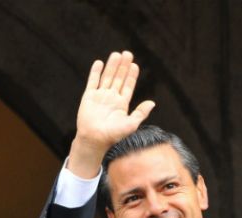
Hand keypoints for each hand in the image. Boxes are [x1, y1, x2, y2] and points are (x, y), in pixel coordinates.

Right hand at [67, 50, 155, 177]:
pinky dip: (95, 72)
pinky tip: (99, 62)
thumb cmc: (112, 135)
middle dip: (123, 66)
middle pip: (118, 78)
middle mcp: (111, 98)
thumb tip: (152, 102)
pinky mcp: (89, 97)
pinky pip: (93, 81)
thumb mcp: (131, 124)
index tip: (135, 65)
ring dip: (112, 66)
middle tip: (127, 53)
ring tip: (116, 54)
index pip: (128, 86)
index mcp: (122, 104)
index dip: (131, 75)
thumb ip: (141, 113)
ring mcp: (100, 96)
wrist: (94, 139)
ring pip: (107, 77)